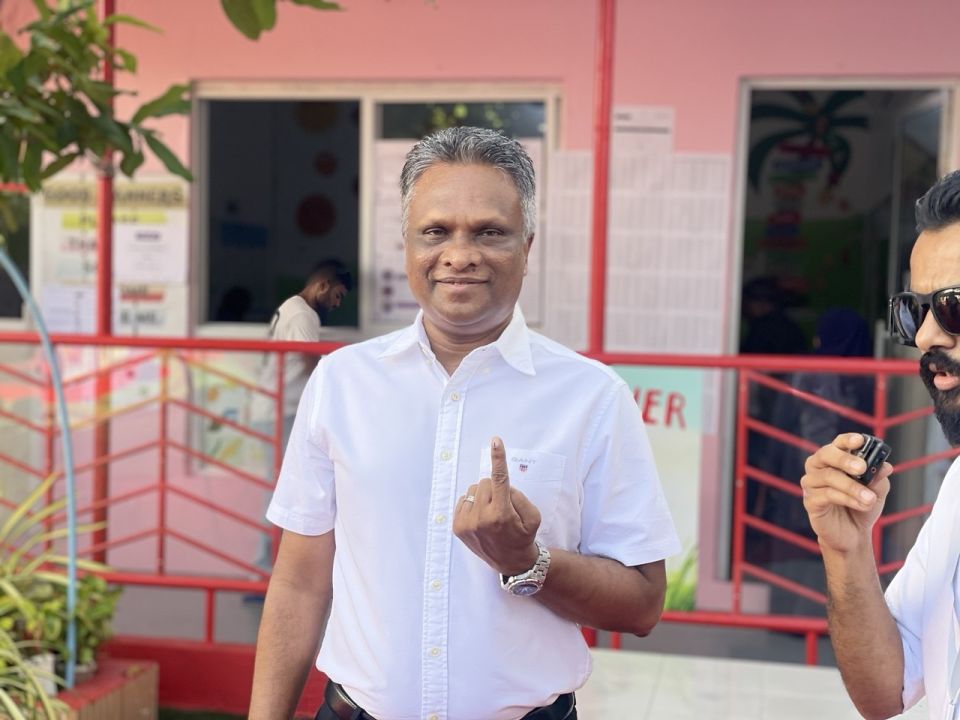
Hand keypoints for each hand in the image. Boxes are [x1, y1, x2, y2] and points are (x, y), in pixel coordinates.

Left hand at [453, 436, 540, 574]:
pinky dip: (473, 504)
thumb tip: (499, 484)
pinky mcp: (457, 527)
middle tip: (503, 506)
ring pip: (473, 489)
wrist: (511, 562)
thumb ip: (518, 496)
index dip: (498, 458)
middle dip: (495, 488)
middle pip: (485, 482)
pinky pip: (464, 499)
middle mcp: (481, 518)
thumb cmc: (524, 536)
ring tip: (491, 515)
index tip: (496, 441)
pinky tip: (481, 519)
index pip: (500, 479)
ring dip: (483, 496)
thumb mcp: (533, 516)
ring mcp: (467, 523)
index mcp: (502, 514)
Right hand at [800, 433, 892, 553]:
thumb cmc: (862, 506)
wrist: (853, 534)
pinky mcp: (810, 501)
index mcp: (835, 459)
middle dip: (845, 459)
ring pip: (828, 476)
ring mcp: (811, 483)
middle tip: (862, 468)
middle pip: (826, 454)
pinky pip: (826, 495)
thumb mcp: (877, 490)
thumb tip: (885, 467)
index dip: (848, 440)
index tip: (861, 440)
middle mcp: (819, 467)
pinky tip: (861, 505)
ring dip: (852, 487)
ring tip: (869, 498)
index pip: (838, 443)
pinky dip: (846, 499)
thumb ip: (878, 477)